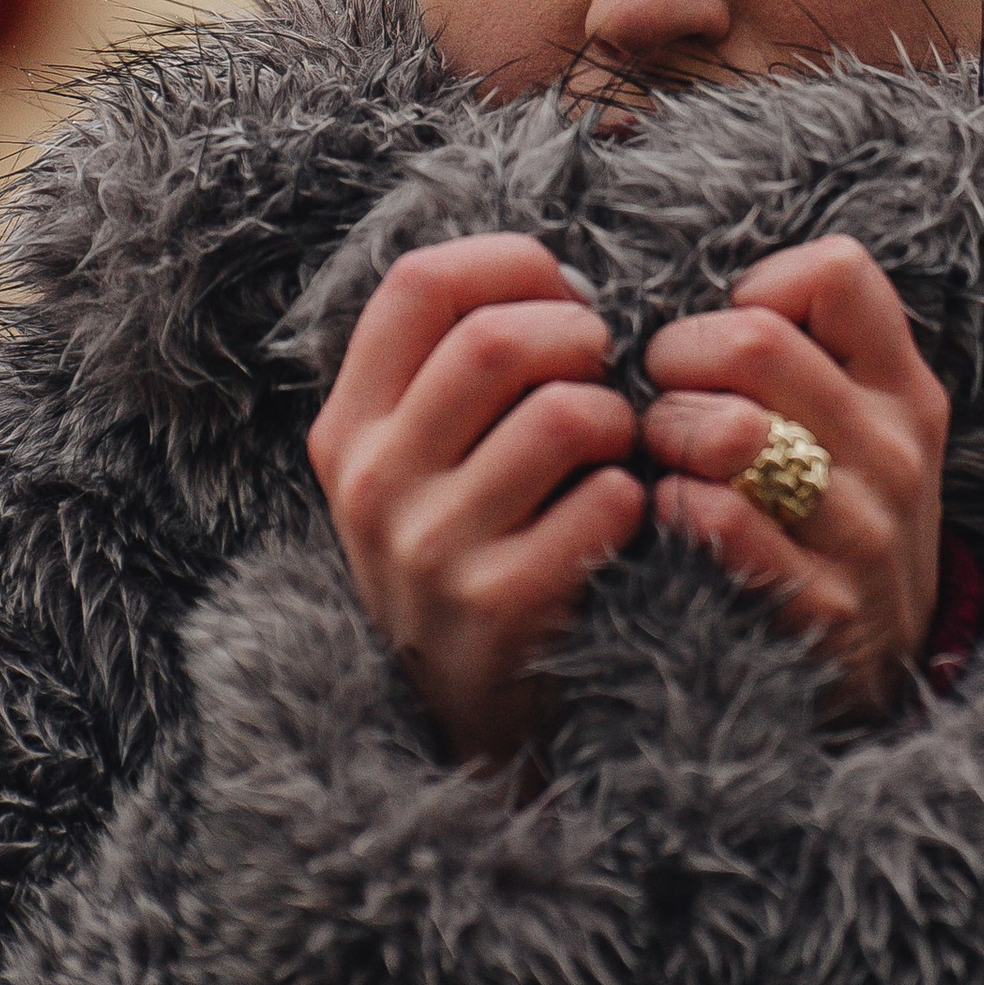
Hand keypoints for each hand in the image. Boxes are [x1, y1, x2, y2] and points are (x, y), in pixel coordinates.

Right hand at [307, 235, 642, 766]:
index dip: (512, 266)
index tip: (559, 298)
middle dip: (580, 337)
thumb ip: (450, 372)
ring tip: (612, 449)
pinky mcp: (500, 605)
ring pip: (565, 413)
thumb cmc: (468, 554)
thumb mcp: (417, 464)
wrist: (467, 718)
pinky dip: (635, 495)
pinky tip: (617, 518)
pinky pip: (607, 498)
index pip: (420, 283)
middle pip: (497, 339)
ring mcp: (430, 549)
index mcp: (348, 428)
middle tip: (603, 372)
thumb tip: (553, 275)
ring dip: (617, 419)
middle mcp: (373, 482)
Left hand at [643, 237, 948, 722]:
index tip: (730, 334)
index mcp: (904, 390)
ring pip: (731, 430)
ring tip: (665, 456)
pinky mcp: (821, 605)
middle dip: (676, 358)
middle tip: (662, 394)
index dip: (759, 287)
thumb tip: (701, 294)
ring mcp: (863, 532)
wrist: (884, 669)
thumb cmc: (838, 521)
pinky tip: (674, 513)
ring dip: (667, 434)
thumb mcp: (859, 429)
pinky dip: (675, 507)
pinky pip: (721, 521)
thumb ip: (804, 356)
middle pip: (755, 341)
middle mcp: (895, 452)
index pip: (839, 272)